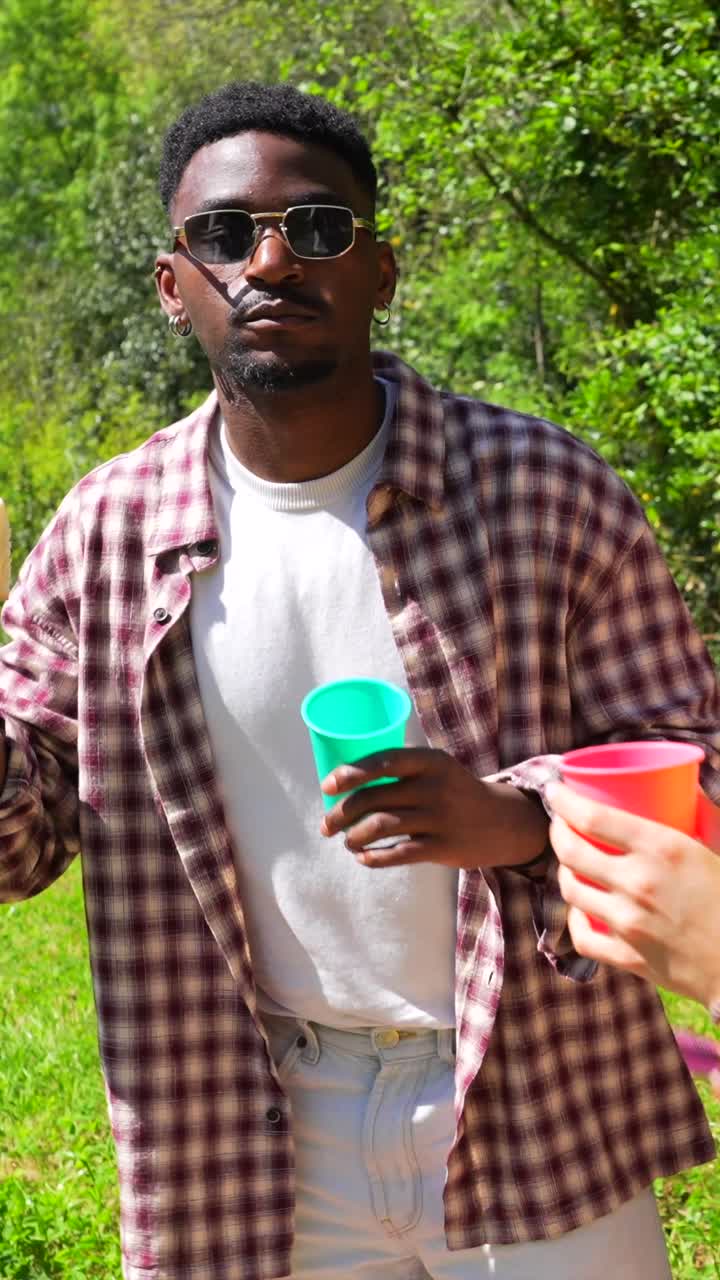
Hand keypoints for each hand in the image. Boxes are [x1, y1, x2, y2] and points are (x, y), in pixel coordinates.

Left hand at [320, 747, 547, 869]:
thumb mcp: (436, 769)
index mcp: (430, 761)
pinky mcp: (443, 847)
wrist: (502, 821)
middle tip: (327, 825)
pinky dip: (374, 857)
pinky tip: (364, 858)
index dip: (351, 773)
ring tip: (347, 842)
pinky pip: (398, 853)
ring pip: (381, 826)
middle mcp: (435, 787)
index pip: (383, 761)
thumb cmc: (453, 792)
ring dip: (354, 837)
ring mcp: (440, 818)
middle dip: (342, 813)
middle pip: (375, 798)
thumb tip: (345, 785)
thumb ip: (400, 772)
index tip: (327, 786)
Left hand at [547, 781, 719, 1010]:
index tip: (555, 790)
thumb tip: (686, 789)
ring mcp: (630, 923)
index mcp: (663, 849)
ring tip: (569, 861)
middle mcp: (639, 883)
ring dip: (562, 870)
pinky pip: (582, 936)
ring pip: (571, 891)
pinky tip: (580, 908)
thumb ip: (704, 815)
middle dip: (556, 831)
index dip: (564, 800)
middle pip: (571, 852)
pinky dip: (574, 918)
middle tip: (559, 822)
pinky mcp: (629, 957)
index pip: (592, 818)